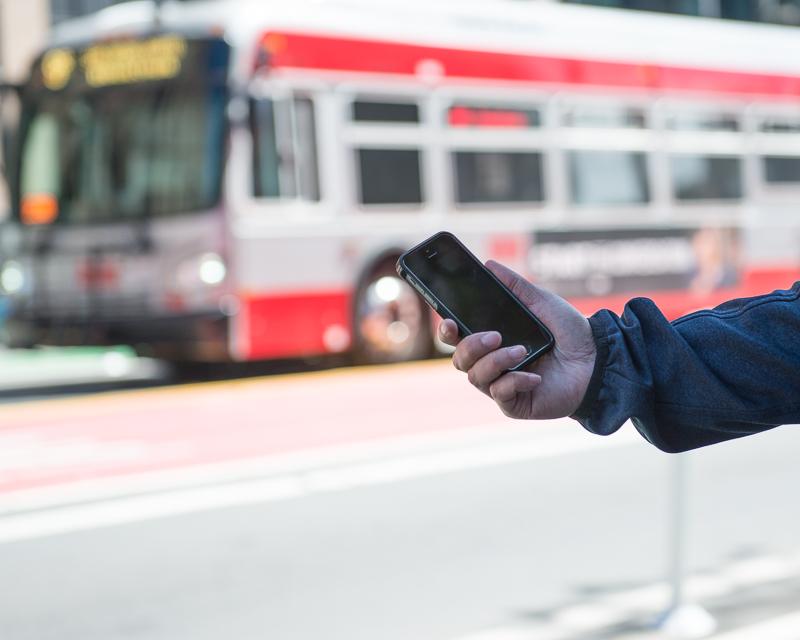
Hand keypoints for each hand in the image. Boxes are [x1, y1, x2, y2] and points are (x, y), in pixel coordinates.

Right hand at [440, 260, 595, 419]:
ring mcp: (501, 384)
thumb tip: (490, 265)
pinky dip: (514, 382)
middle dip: (471, 346)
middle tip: (495, 336)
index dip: (448, 331)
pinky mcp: (515, 404)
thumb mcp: (542, 302)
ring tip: (521, 351)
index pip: (458, 338)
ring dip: (495, 362)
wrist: (597, 360)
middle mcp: (492, 363)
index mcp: (492, 340)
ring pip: (476, 377)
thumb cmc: (569, 333)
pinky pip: (499, 394)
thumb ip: (516, 286)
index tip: (450, 321)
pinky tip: (534, 376)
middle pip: (459, 359)